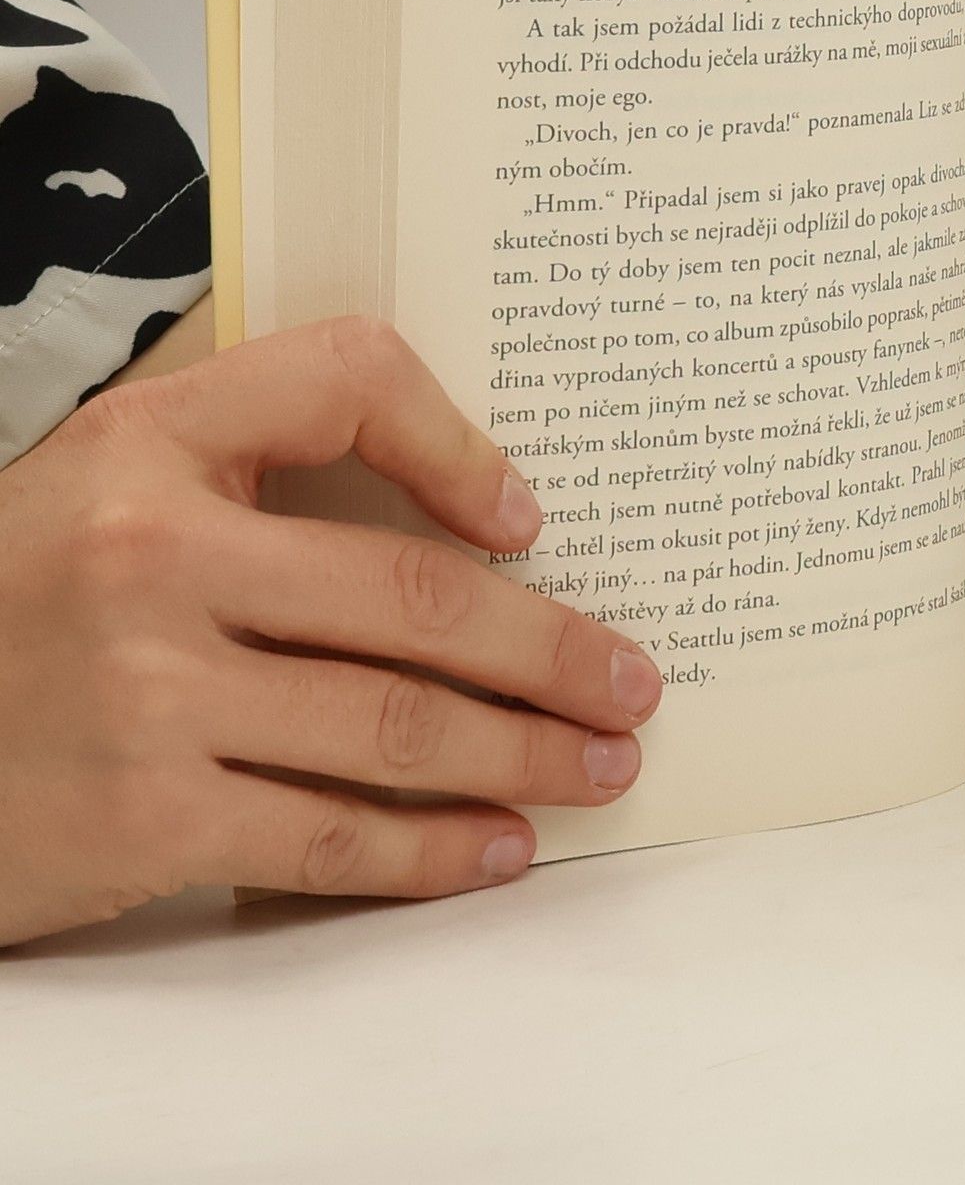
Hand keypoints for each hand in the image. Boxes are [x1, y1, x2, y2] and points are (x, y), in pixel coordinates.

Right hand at [0, 317, 661, 945]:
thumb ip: (262, 454)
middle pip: (414, 598)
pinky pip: (326, 840)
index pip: (348, 383)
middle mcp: (154, 558)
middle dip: (551, 651)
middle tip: (632, 685)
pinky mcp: (139, 821)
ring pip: (395, 728)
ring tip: (599, 768)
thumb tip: (477, 516)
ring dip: (523, 755)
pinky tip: (497, 850)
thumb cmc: (21, 591)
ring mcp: (148, 697)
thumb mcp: (116, 473)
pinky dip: (429, 853)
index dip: (461, 444)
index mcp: (153, 445)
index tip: (533, 522)